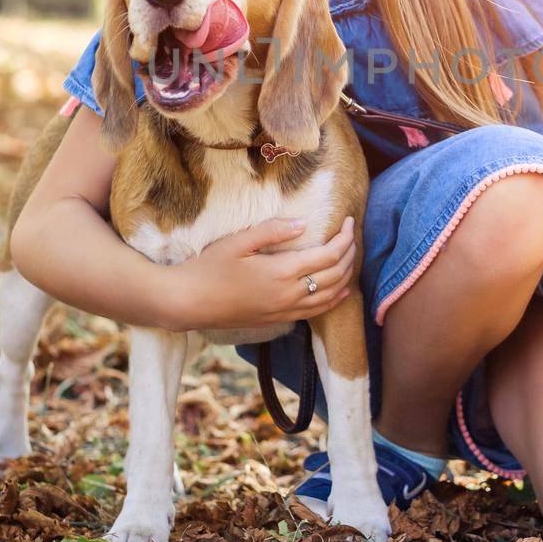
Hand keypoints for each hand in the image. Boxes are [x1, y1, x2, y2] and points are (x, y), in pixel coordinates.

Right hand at [161, 215, 357, 331]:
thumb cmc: (209, 268)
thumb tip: (303, 223)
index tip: (349, 222)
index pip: (328, 256)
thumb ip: (272, 231)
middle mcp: (289, 295)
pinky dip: (334, 300)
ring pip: (330, 296)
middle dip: (350, 254)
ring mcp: (284, 310)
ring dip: (346, 276)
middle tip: (352, 235)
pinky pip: (315, 312)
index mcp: (281, 272)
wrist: (189, 303)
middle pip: (335, 275)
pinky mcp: (277, 319)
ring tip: (350, 257)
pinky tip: (340, 292)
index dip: (344, 239)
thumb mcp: (238, 242)